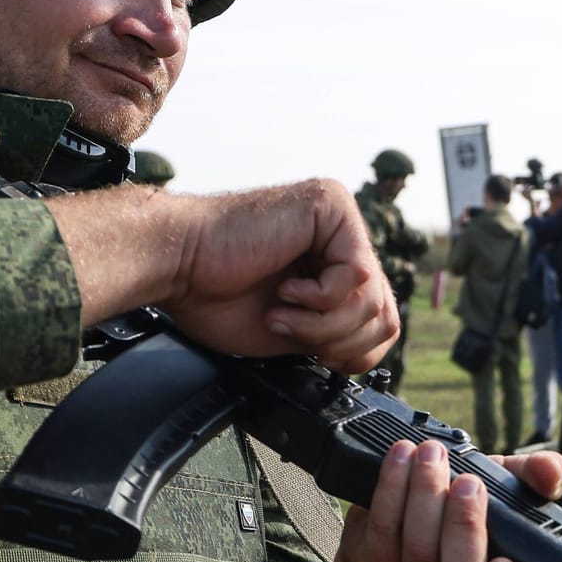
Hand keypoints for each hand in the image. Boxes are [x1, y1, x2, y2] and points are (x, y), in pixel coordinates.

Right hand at [48, 180, 395, 372]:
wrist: (176, 267)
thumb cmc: (215, 295)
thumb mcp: (296, 329)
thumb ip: (338, 329)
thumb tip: (378, 341)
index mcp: (335, 263)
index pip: (383, 318)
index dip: (353, 352)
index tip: (314, 354)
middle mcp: (343, 237)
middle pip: (385, 312)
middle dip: (338, 342)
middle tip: (290, 332)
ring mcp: (340, 219)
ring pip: (374, 298)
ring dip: (322, 324)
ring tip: (281, 315)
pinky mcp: (331, 207)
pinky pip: (356, 274)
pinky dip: (319, 299)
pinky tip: (284, 290)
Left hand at [322, 442, 561, 561]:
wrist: (400, 526)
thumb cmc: (464, 514)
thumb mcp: (507, 496)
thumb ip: (536, 480)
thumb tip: (548, 472)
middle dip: (465, 529)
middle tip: (468, 483)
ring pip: (419, 553)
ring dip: (425, 495)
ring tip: (432, 454)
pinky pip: (382, 530)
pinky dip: (392, 488)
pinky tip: (402, 457)